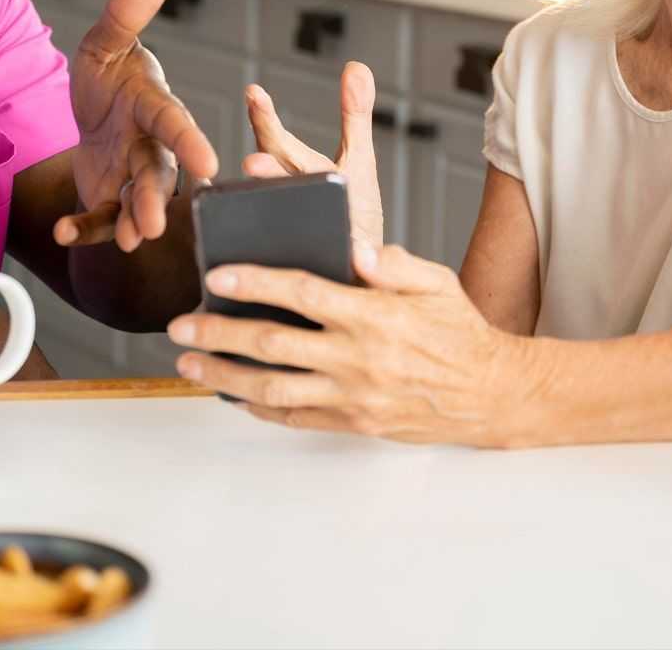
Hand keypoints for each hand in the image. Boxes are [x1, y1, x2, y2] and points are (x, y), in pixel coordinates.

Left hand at [55, 0, 218, 251]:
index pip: (174, 123)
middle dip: (156, 198)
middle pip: (158, 174)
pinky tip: (63, 232)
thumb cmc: (110, 77)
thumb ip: (124, 14)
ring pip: (137, 202)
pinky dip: (85, 228)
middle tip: (154, 223)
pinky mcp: (111, 199)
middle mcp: (151, 146)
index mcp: (154, 106)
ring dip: (133, 222)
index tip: (208, 163)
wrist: (95, 114)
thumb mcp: (105, 43)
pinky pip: (100, 219)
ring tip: (130, 241)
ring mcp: (132, 177)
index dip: (190, 142)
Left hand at [166, 242, 527, 446]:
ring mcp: (353, 396)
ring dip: (224, 376)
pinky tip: (232, 395)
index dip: (255, 282)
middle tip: (179, 326)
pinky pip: (295, 418)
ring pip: (273, 388)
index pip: (302, 293)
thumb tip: (353, 247)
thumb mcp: (436, 281)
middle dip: (218, 334)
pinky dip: (258, 408)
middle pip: (272, 344)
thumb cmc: (460, 331)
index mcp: (374, 315)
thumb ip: (393, 262)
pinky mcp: (353, 422)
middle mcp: (358, 358)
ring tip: (189, 364)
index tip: (217, 275)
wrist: (492, 394)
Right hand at [244, 61, 384, 252]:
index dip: (265, 119)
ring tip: (268, 197)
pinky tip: (283, 264)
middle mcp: (285, 199)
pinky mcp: (296, 271)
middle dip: (267, 169)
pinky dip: (284, 261)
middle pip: (272, 178)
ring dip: (273, 212)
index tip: (255, 93)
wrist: (357, 272)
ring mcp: (287, 233)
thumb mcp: (358, 160)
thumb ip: (354, 115)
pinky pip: (288, 266)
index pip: (275, 141)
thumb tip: (357, 66)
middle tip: (255, 161)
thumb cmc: (352, 213)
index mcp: (293, 172)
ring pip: (276, 220)